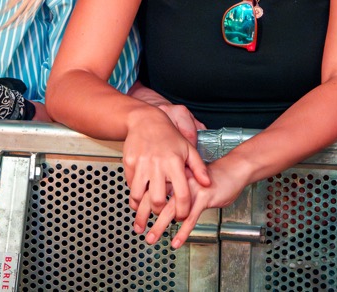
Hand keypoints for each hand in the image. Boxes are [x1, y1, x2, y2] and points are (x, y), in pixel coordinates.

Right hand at [121, 107, 210, 237]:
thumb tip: (208, 184)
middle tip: (162, 213)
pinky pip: (130, 185)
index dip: (183, 211)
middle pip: (157, 200)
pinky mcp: (129, 163)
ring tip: (147, 209)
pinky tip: (138, 196)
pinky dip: (133, 194)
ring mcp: (141, 164)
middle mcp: (157, 164)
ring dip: (142, 207)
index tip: (182, 216)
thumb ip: (199, 167)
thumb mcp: (188, 148)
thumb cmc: (168, 134)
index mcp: (174, 162)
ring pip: (138, 196)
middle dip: (160, 212)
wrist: (145, 120)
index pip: (181, 194)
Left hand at [144, 158, 247, 247]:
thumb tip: (160, 201)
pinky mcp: (204, 198)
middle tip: (138, 230)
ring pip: (171, 211)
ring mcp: (192, 189)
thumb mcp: (190, 179)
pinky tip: (176, 241)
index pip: (152, 189)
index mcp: (175, 176)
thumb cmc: (211, 177)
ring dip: (159, 226)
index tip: (135, 217)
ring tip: (152, 238)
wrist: (232, 169)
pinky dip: (182, 232)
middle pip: (157, 200)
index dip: (141, 204)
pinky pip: (191, 218)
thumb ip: (176, 187)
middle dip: (145, 217)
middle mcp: (180, 181)